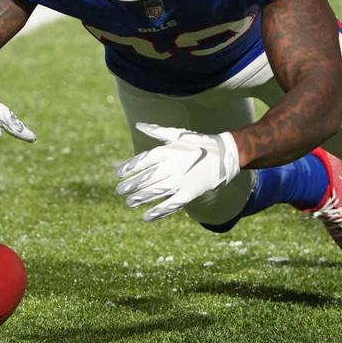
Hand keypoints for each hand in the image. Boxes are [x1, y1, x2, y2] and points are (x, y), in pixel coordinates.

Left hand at [114, 123, 239, 221]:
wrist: (224, 155)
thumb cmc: (197, 143)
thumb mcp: (177, 134)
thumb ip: (156, 131)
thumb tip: (138, 125)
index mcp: (169, 151)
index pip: (143, 160)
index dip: (129, 167)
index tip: (117, 173)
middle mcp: (173, 166)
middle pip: (147, 178)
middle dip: (131, 185)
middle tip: (119, 191)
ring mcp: (181, 181)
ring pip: (156, 192)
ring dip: (141, 198)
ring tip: (129, 202)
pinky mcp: (189, 194)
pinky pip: (171, 205)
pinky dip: (158, 212)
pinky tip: (146, 217)